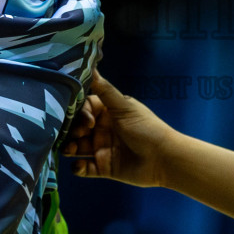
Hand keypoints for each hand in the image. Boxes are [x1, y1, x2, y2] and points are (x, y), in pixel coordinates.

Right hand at [62, 73, 175, 187]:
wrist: (163, 158)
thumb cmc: (146, 128)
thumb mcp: (124, 107)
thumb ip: (105, 90)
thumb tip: (91, 66)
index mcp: (107, 112)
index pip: (84, 108)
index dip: (80, 113)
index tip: (88, 121)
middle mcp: (102, 129)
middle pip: (76, 128)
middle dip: (70, 130)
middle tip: (77, 135)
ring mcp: (101, 149)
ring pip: (76, 147)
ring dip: (69, 148)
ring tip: (71, 150)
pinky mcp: (103, 167)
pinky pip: (83, 168)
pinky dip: (78, 168)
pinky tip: (79, 166)